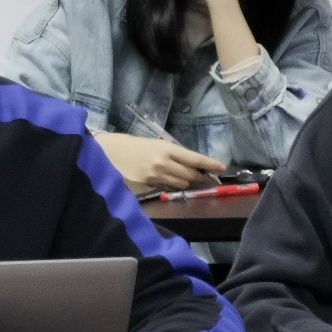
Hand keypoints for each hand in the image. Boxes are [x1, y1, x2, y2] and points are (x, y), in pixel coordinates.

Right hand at [93, 132, 225, 190]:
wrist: (109, 153)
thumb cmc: (133, 145)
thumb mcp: (154, 144)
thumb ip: (173, 154)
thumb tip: (191, 164)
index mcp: (167, 149)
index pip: (195, 159)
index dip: (210, 164)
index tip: (222, 167)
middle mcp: (164, 163)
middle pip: (191, 174)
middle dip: (200, 176)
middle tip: (206, 176)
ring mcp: (156, 176)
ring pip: (182, 183)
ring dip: (187, 182)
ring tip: (187, 178)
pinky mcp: (149, 185)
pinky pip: (168, 187)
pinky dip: (173, 185)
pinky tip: (171, 181)